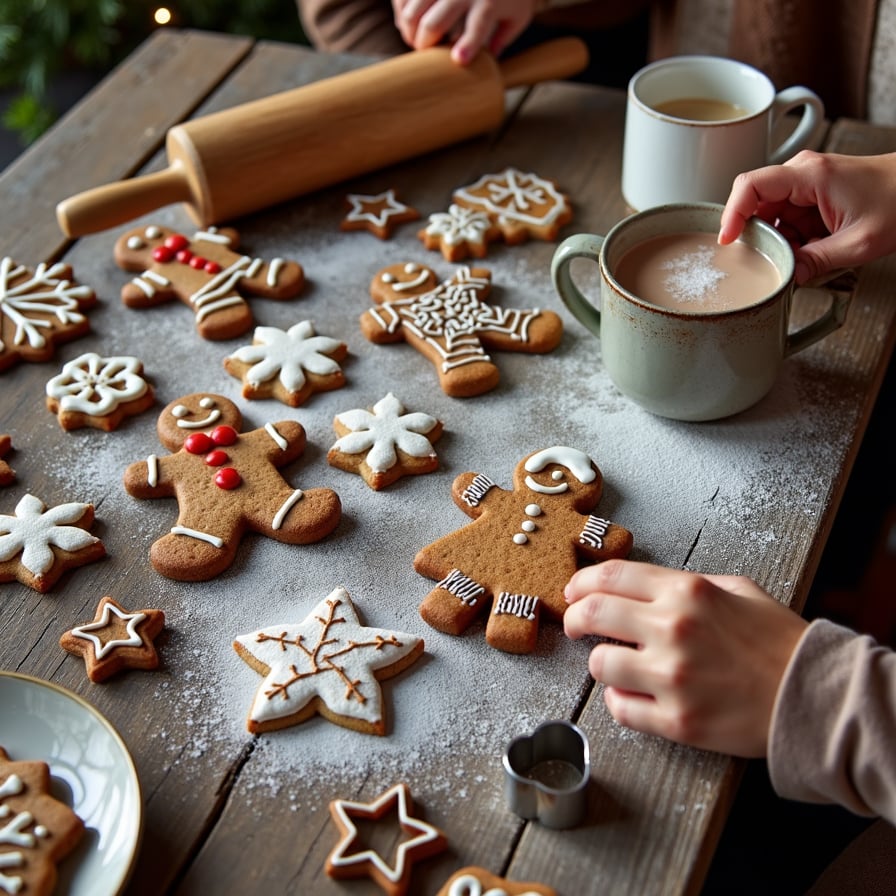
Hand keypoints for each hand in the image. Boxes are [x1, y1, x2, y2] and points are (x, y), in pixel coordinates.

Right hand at [392, 0, 540, 63]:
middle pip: (433, 23)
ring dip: (409, 32)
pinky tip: (406, 22)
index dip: (468, 43)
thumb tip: (488, 67)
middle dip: (423, 46)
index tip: (459, 59)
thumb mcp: (516, 16)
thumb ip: (502, 41)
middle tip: (423, 54)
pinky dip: (400, 12)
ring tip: (413, 40)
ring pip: (413, 12)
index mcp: (489, 2)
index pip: (478, 24)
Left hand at [563, 560, 807, 756]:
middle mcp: (673, 628)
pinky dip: (619, 701)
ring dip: (600, 663)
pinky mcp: (676, 721)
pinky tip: (632, 696)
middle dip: (574, 619)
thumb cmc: (776, 641)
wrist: (812, 695)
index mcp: (686, 591)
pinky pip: (619, 709)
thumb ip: (685, 584)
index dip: (581, 584)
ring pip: (598, 664)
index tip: (572, 593)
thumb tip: (640, 586)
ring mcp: (672, 677)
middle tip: (575, 626)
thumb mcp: (735, 589)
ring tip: (617, 665)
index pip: (609, 577)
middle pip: (591, 614)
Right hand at [718, 150, 895, 283]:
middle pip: (756, 203)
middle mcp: (803, 174)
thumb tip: (787, 278)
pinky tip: (811, 247)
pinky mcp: (812, 195)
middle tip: (772, 258)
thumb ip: (816, 262)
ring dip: (779, 239)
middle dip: (760, 235)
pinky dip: (792, 237)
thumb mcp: (857, 243)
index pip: (750, 185)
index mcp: (810, 175)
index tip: (727, 240)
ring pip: (771, 214)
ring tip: (803, 253)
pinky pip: (787, 218)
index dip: (732, 214)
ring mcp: (806, 183)